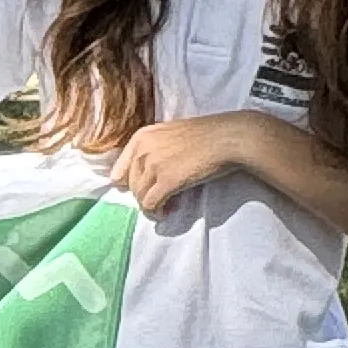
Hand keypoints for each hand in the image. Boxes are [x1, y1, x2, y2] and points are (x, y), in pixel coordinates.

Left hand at [109, 115, 263, 217]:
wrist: (228, 138)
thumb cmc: (206, 135)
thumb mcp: (170, 134)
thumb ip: (154, 149)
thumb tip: (145, 175)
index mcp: (141, 137)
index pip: (118, 171)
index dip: (130, 185)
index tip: (144, 191)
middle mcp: (143, 149)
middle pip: (130, 186)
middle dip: (143, 196)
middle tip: (161, 200)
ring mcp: (153, 164)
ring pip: (139, 197)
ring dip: (152, 206)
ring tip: (167, 206)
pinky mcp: (167, 180)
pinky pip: (150, 204)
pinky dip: (157, 212)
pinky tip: (168, 211)